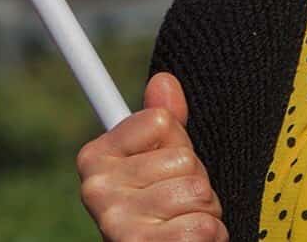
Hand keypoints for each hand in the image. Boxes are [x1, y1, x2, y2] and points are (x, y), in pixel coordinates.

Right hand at [75, 72, 225, 240]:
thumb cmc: (161, 214)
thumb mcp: (159, 163)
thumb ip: (164, 123)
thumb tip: (164, 80)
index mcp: (95, 157)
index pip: (161, 120)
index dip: (178, 144)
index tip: (165, 168)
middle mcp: (96, 188)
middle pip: (184, 159)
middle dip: (196, 182)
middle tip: (179, 204)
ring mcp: (115, 221)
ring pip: (197, 192)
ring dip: (206, 212)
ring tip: (185, 223)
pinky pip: (203, 226)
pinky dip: (211, 235)